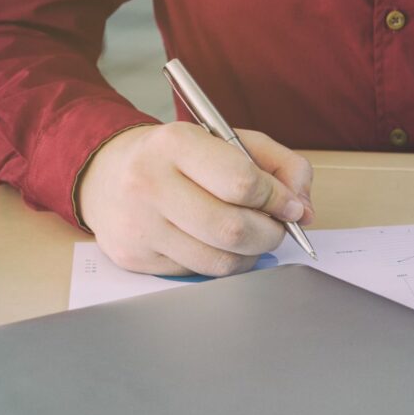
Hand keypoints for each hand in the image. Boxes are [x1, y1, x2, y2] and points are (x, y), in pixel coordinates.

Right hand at [78, 122, 313, 275]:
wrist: (109, 173)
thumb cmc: (182, 157)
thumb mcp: (232, 141)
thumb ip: (281, 166)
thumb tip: (304, 210)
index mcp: (176, 143)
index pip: (242, 182)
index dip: (278, 199)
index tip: (291, 205)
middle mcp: (149, 182)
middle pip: (233, 229)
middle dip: (271, 233)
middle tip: (278, 226)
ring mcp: (139, 224)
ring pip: (220, 260)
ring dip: (251, 253)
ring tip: (252, 235)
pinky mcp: (135, 256)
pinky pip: (199, 273)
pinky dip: (222, 262)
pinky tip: (217, 243)